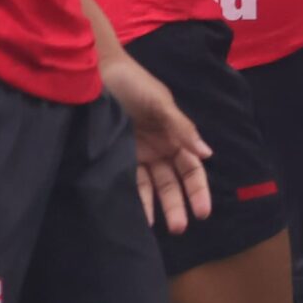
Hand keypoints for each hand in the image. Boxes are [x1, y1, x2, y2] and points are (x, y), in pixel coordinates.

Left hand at [102, 55, 211, 232]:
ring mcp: (137, 155)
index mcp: (174, 134)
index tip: (203, 211)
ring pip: (152, 187)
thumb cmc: (133, 85)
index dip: (198, 189)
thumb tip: (208, 153)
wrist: (95, 75)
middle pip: (173, 182)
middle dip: (178, 204)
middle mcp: (159, 148)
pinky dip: (135, 199)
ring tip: (160, 228)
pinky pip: (129, 182)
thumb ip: (182, 129)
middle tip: (180, 227)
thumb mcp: (161, 103)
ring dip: (157, 207)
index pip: (192, 167)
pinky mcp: (116, 158)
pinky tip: (139, 216)